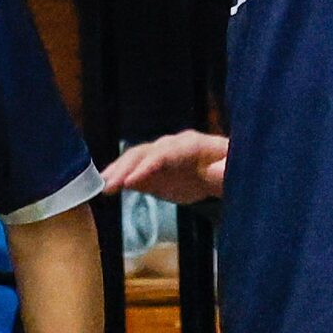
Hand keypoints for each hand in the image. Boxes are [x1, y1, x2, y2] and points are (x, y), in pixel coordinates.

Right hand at [101, 129, 226, 203]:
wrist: (221, 173)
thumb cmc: (228, 168)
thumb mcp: (231, 170)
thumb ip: (225, 170)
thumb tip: (219, 169)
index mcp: (189, 144)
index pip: (164, 154)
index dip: (147, 166)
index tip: (131, 181)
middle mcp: (169, 146)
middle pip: (143, 154)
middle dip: (124, 168)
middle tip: (108, 184)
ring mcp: (158, 158)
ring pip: (134, 161)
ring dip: (117, 172)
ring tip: (102, 186)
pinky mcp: (152, 172)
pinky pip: (133, 173)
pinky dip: (119, 179)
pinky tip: (106, 188)